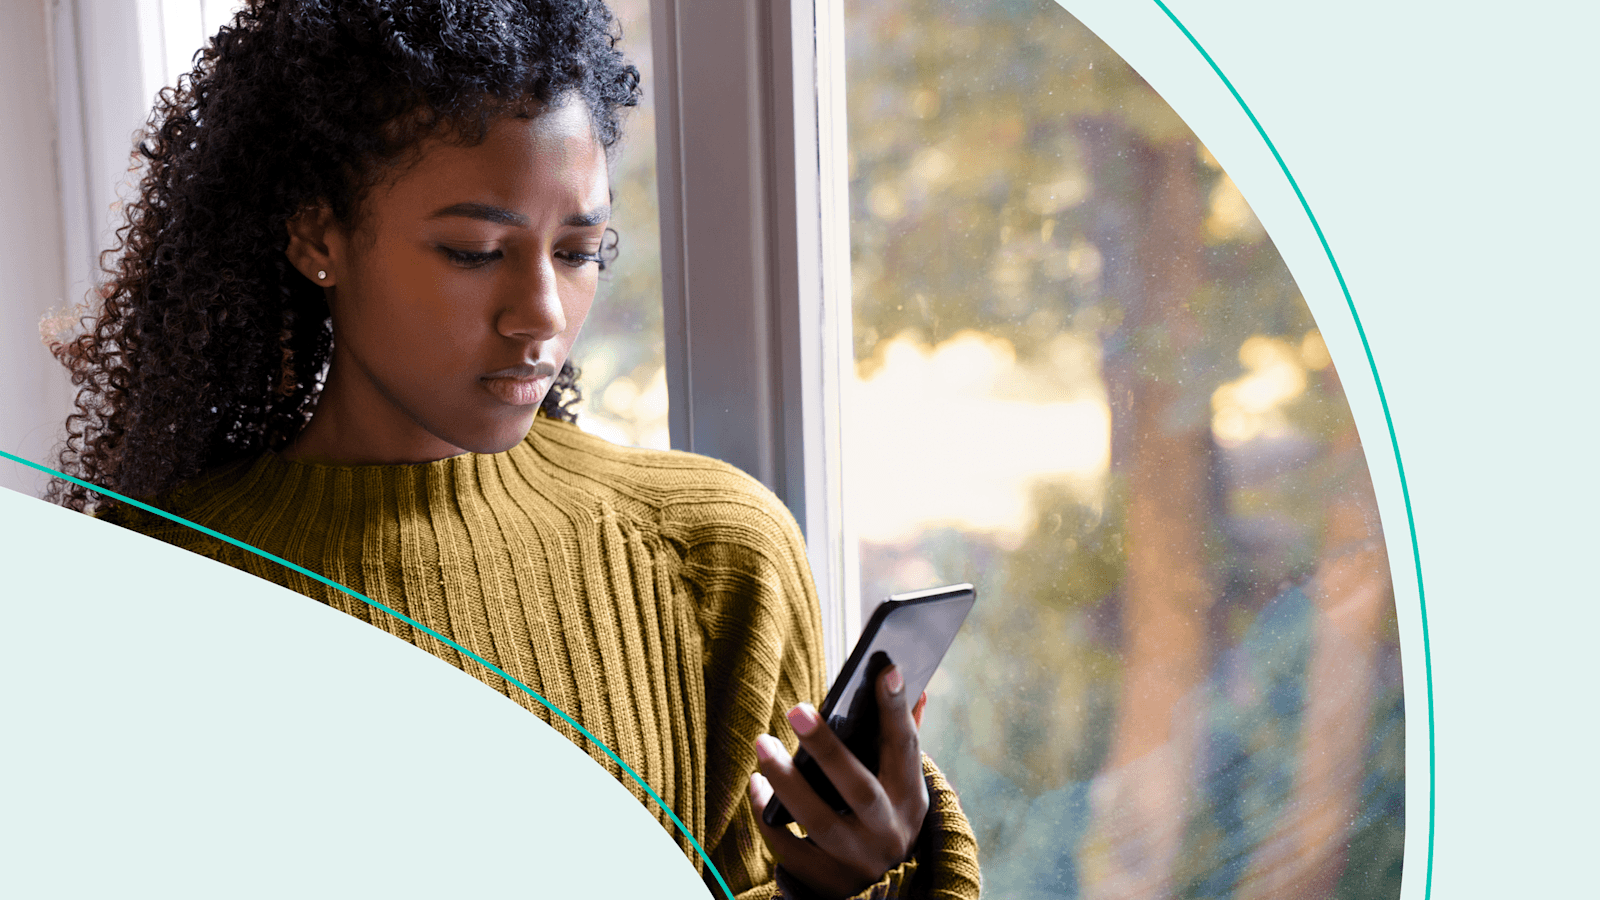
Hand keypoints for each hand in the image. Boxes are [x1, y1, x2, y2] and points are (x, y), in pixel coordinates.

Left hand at [748, 665, 929, 898]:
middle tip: (796, 710)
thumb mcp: (903, 785)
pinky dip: (768, 817)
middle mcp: (889, 832)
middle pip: (858, 789)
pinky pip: (790, 849)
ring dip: (787, 781)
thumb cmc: (886, 817)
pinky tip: (756, 785)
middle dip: (827, 749)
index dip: (898, 711)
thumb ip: (904, 739)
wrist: (883, 892)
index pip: (907, 749)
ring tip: (763, 744)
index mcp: (911, 799)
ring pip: (820, 821)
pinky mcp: (827, 881)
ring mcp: (858, 860)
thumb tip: (913, 687)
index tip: (886, 670)